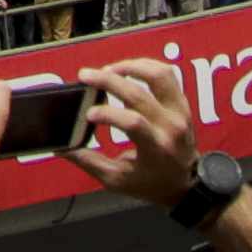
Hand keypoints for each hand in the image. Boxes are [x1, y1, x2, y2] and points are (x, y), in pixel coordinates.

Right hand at [72, 59, 206, 213]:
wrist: (188, 184)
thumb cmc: (153, 184)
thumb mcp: (118, 180)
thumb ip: (89, 163)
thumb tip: (62, 148)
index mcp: (156, 149)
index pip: (134, 123)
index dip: (108, 114)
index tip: (88, 115)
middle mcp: (171, 127)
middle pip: (140, 94)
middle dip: (109, 81)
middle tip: (86, 76)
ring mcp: (180, 112)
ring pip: (158, 75)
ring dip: (131, 67)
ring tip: (109, 70)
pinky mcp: (181, 103)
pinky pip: (166, 75)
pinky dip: (145, 67)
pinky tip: (127, 69)